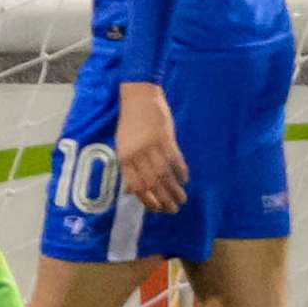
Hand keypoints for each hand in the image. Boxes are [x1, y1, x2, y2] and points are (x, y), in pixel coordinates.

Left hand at [116, 82, 188, 213]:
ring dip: (174, 190)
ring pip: (165, 175)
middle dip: (164, 200)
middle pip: (152, 183)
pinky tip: (184, 180)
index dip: (147, 201)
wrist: (139, 97)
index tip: (157, 209)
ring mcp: (152, 146)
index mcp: (124, 157)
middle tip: (173, 209)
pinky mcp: (166, 138)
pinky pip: (175, 160)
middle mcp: (137, 154)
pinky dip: (181, 172)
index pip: (136, 186)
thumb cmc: (129, 123)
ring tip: (181, 199)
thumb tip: (130, 190)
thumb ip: (129, 167)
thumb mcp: (123, 145)